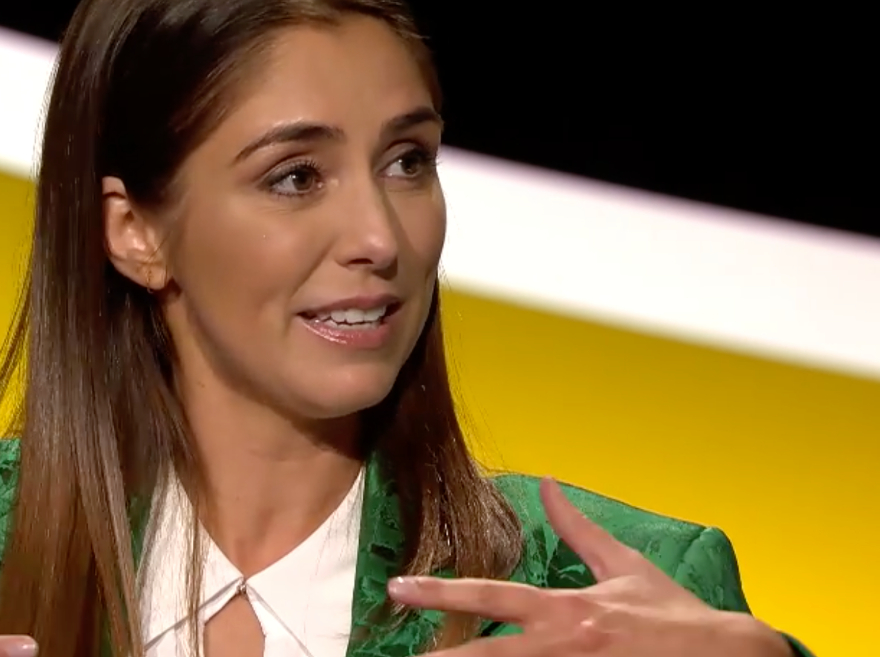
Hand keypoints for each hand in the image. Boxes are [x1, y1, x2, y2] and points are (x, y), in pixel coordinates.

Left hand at [387, 479, 791, 656]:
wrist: (724, 656)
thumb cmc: (671, 615)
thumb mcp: (624, 566)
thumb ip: (578, 529)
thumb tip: (547, 485)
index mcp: (567, 611)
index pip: (492, 597)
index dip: (441, 593)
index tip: (400, 588)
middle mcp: (564, 647)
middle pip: (489, 656)